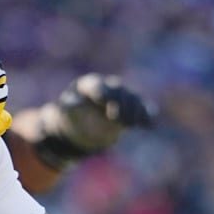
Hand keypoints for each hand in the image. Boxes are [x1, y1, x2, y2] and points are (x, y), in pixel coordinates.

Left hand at [37, 74, 152, 165]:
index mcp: (90, 85)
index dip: (101, 92)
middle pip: (117, 90)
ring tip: (131, 124)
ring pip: (131, 99)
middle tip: (117, 117)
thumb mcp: (65, 112)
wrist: (82, 127)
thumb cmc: (71, 118)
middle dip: (119, 102)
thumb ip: (68, 106)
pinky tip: (149, 125)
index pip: (96, 86)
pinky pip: (141, 109)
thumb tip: (70, 103)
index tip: (102, 100)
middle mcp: (108, 88)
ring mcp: (121, 98)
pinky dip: (145, 116)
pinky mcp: (131, 110)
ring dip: (134, 110)